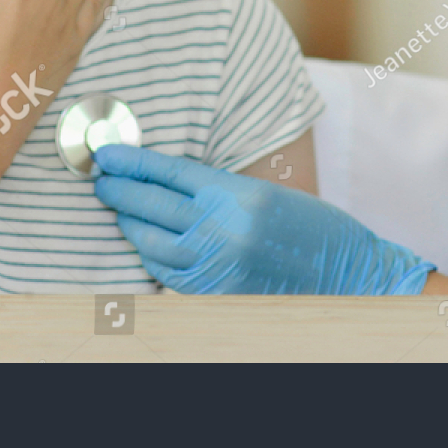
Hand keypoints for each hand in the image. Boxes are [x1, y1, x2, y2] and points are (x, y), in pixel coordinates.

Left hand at [91, 144, 434, 294]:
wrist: (347, 275)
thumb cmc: (310, 227)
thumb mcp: (263, 192)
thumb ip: (214, 188)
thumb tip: (162, 178)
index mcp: (236, 195)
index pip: (168, 172)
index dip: (132, 161)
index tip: (106, 152)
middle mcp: (222, 231)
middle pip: (151, 205)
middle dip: (119, 190)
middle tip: (100, 177)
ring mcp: (216, 267)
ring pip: (150, 243)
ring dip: (129, 224)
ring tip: (119, 209)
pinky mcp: (214, 295)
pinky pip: (167, 273)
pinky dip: (152, 256)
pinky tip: (145, 243)